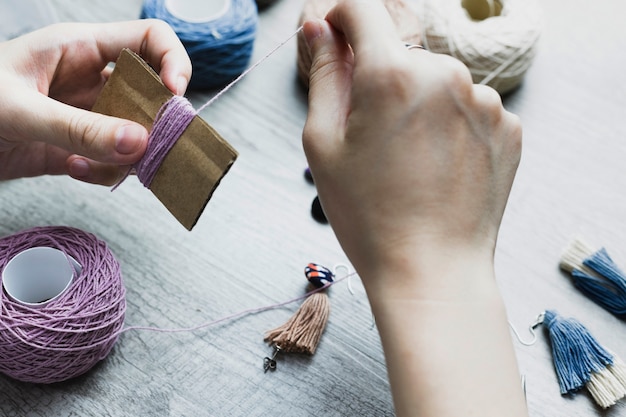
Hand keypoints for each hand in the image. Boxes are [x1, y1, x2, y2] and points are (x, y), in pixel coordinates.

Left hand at [0, 20, 190, 184]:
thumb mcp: (20, 109)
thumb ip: (81, 128)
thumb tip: (140, 143)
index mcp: (81, 49)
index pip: (149, 39)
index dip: (173, 61)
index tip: (174, 96)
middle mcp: (92, 81)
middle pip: (151, 93)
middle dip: (156, 121)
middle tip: (153, 146)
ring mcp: (87, 116)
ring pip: (136, 132)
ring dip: (129, 155)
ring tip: (100, 164)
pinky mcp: (78, 148)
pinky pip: (113, 161)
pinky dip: (103, 173)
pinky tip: (73, 169)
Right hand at [302, 1, 520, 293]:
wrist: (432, 270)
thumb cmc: (368, 215)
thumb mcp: (323, 144)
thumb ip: (322, 74)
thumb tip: (320, 30)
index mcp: (392, 74)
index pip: (364, 10)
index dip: (343, 18)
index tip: (336, 38)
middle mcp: (446, 74)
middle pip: (402, 53)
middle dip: (381, 79)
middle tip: (372, 136)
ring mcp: (485, 101)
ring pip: (438, 81)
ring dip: (419, 103)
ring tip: (408, 159)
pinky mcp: (509, 127)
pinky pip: (469, 107)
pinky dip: (451, 124)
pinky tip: (438, 166)